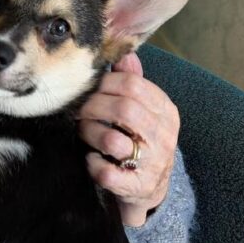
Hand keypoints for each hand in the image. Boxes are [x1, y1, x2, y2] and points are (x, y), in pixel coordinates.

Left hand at [78, 52, 179, 226]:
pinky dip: (92, 164)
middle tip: (77, 110)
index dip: (104, 83)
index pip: (133, 84)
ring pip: (113, 141)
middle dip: (92, 106)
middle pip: (124, 109)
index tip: (89, 88)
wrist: (151, 188)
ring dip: (89, 133)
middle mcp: (163, 136)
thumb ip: (134, 83)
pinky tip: (91, 159)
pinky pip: (107, 173)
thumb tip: (125, 54)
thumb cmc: (140, 141)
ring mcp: (153, 164)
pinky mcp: (137, 188)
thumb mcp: (144, 111)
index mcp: (166, 112)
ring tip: (83, 132)